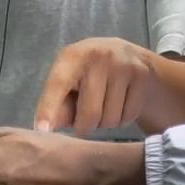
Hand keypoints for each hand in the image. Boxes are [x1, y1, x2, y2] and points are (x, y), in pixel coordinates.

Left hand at [35, 38, 156, 132]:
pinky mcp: (141, 75)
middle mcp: (98, 56)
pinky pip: (128, 117)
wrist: (127, 55)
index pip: (58, 86)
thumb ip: (57, 105)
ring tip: (104, 105)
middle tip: (85, 116)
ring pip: (110, 120)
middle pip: (89, 115)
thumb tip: (46, 128)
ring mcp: (122, 64)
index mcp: (71, 57)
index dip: (49, 109)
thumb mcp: (68, 81)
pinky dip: (122, 119)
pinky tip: (120, 103)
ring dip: (105, 123)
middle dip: (85, 125)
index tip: (42, 129)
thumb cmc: (88, 73)